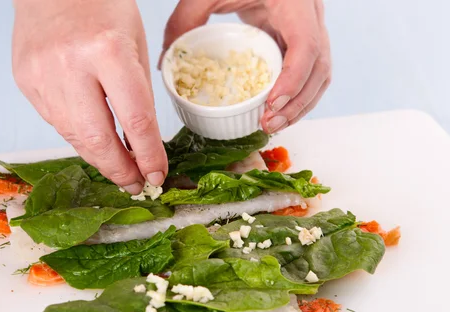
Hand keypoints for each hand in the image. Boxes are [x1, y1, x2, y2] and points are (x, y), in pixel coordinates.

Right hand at [12, 0, 166, 193]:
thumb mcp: (136, 43)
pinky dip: (78, 135)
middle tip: (135, 184)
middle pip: (96, 139)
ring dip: (99, 157)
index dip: (147, 154)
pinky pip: (56, 122)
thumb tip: (140, 145)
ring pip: (73, 136)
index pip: (134, 119)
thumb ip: (139, 95)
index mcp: (107, 50)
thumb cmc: (101, 7)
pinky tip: (92, 136)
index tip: (157, 174)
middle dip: (119, 169)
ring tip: (117, 166)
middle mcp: (70, 66)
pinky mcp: (24, 81)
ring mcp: (41, 75)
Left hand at [161, 0, 330, 133]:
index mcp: (294, 2)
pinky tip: (277, 112)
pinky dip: (298, 96)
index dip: (294, 79)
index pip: (306, 44)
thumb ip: (185, 19)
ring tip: (271, 125)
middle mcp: (311, 15)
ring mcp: (311, 28)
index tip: (272, 103)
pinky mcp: (301, 39)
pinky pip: (310, 72)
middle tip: (268, 124)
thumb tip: (164, 63)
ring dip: (300, 105)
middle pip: (319, 68)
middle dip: (297, 103)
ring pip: (320, 75)